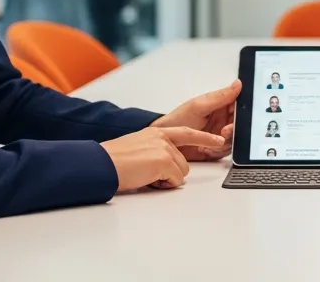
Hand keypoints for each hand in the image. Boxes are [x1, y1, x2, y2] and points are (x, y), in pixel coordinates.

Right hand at [101, 126, 224, 191]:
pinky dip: (163, 185)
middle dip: (170, 173)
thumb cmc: (112, 160)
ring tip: (146, 176)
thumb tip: (164, 166)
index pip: (186, 133)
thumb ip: (154, 150)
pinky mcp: (164, 161)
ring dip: (166, 179)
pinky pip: (175, 180)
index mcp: (155, 132)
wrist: (101, 164)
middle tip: (149, 175)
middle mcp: (162, 138)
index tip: (218, 140)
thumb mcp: (136, 147)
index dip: (203, 138)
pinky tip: (147, 180)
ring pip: (181, 172)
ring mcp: (164, 148)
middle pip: (184, 162)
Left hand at [150, 79, 240, 160]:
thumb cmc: (177, 120)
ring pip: (234, 140)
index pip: (238, 107)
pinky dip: (217, 152)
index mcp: (220, 106)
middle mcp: (221, 119)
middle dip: (233, 131)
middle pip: (239, 125)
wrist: (164, 142)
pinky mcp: (216, 148)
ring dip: (224, 143)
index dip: (240, 114)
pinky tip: (205, 150)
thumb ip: (220, 97)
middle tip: (223, 133)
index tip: (233, 120)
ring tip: (209, 143)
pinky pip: (226, 152)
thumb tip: (238, 84)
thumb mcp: (198, 106)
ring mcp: (219, 134)